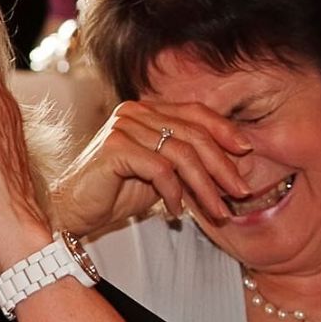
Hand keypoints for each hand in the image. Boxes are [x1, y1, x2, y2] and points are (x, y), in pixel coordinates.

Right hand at [51, 99, 251, 237]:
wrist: (74, 210)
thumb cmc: (116, 192)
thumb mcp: (161, 172)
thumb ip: (187, 160)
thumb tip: (234, 163)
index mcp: (147, 109)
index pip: (195, 112)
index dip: (224, 130)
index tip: (246, 152)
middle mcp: (135, 111)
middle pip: (193, 133)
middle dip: (222, 166)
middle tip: (240, 191)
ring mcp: (123, 126)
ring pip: (180, 154)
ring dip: (204, 187)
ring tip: (216, 210)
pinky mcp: (114, 147)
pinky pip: (159, 169)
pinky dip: (174, 192)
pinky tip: (176, 211)